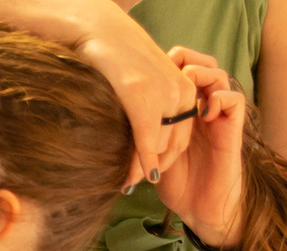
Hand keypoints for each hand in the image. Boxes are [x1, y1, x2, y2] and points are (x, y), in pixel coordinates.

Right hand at [74, 15, 199, 187]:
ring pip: (159, 146)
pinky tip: (134, 176)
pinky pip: (147, 141)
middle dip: (156, 168)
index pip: (181, 135)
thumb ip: (152, 103)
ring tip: (127, 182)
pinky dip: (142, 162)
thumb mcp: (144, 80)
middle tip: (135, 183)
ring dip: (143, 169)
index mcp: (184, 88)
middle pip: (173, 144)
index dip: (166, 159)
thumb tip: (145, 135)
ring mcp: (165, 96)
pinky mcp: (144, 99)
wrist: (102, 30)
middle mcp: (180, 93)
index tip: (151, 175)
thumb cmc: (116, 56)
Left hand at [153, 48, 245, 250]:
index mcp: (181, 112)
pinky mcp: (232, 129)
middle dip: (182, 60)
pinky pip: (234, 100)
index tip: (144, 70)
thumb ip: (135, 138)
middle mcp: (201, 110)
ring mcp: (217, 118)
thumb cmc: (176, 186)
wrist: (200, 209)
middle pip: (197, 65)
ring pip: (218, 75)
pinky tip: (202, 111)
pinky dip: (219, 98)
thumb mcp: (148, 156)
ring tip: (185, 83)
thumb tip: (103, 125)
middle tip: (166, 66)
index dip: (163, 65)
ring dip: (201, 74)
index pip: (176, 73)